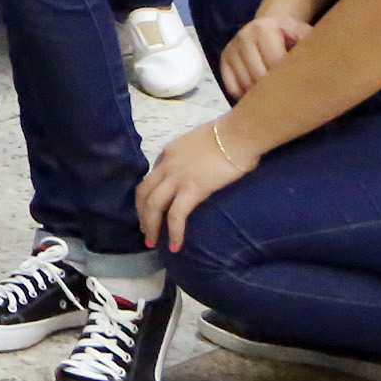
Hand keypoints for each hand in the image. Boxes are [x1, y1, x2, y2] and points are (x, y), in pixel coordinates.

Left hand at [134, 115, 257, 252]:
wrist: (238, 135)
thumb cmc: (228, 137)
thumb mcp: (200, 143)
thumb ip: (193, 156)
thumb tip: (200, 168)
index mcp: (169, 152)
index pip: (151, 177)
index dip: (147, 196)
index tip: (149, 209)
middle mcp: (167, 165)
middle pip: (144, 192)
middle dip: (141, 214)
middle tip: (144, 230)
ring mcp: (177, 177)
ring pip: (153, 205)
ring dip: (150, 226)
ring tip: (152, 243)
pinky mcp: (192, 189)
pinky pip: (176, 216)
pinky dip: (174, 232)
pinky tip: (176, 246)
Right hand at [217, 10, 310, 101]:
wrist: (273, 25)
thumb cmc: (294, 36)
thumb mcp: (306, 36)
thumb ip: (311, 50)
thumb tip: (319, 73)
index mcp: (264, 27)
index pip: (275, 63)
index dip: (289, 78)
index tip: (299, 81)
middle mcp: (243, 35)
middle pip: (258, 76)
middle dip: (274, 89)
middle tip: (289, 92)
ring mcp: (231, 49)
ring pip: (244, 84)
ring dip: (260, 94)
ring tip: (276, 92)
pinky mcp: (223, 61)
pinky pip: (233, 88)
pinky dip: (246, 95)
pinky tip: (259, 91)